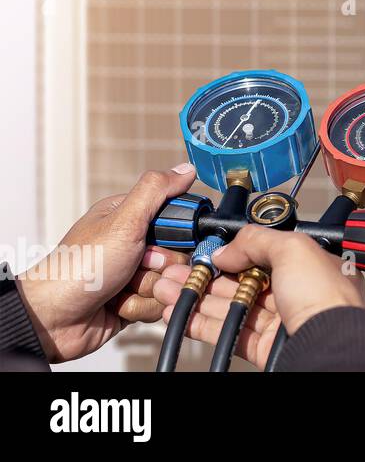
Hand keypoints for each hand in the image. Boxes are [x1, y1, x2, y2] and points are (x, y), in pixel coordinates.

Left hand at [15, 165, 195, 361]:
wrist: (54, 318)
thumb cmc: (80, 266)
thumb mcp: (123, 221)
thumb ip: (156, 191)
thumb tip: (186, 169)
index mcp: (129, 218)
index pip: (178, 220)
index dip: (178, 234)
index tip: (158, 241)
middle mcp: (132, 245)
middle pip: (178, 255)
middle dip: (160, 267)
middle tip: (135, 266)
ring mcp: (132, 274)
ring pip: (170, 282)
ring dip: (147, 289)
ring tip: (120, 289)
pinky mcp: (133, 300)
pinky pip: (158, 304)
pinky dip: (140, 307)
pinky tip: (117, 304)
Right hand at [153, 226, 364, 368]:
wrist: (328, 347)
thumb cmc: (328, 301)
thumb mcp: (294, 250)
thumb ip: (257, 241)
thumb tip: (227, 249)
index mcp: (312, 268)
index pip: (266, 254)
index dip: (235, 252)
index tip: (209, 252)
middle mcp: (297, 294)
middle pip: (243, 281)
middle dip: (207, 275)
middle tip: (178, 270)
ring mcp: (280, 323)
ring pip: (231, 307)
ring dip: (198, 297)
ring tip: (168, 288)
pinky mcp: (264, 348)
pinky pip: (227, 332)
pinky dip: (202, 324)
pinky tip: (182, 313)